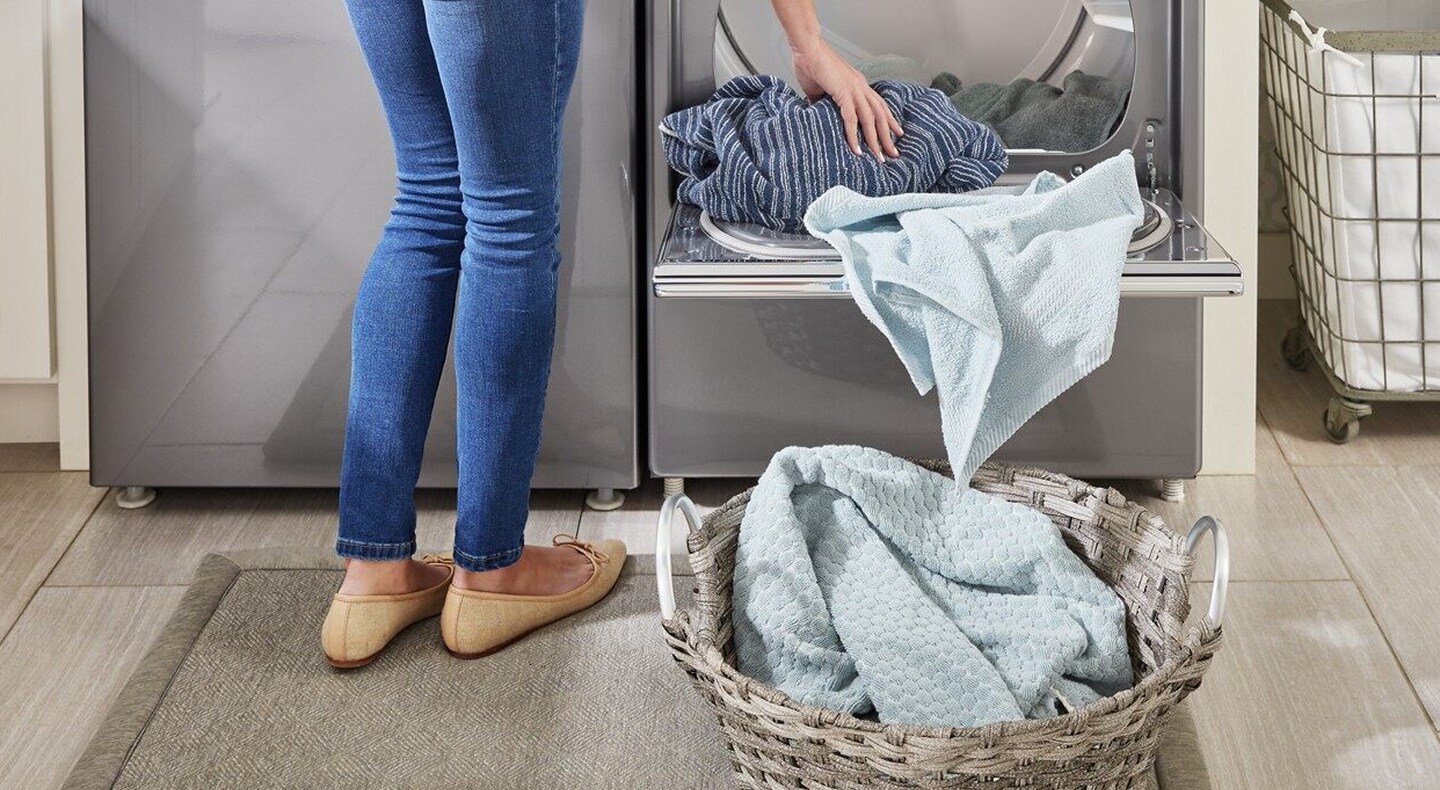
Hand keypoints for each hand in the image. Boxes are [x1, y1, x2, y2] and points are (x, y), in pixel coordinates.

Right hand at [791, 41, 902, 160]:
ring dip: (876, 140)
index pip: (879, 105)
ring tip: (879, 157)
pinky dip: (854, 136)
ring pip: (870, 119)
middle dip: (888, 136)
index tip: (896, 134)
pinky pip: (851, 118)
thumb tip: (816, 115)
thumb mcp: (819, 89)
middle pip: (880, 115)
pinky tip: (857, 150)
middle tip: (894, 153)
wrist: (806, 48)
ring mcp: (854, 89)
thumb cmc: (811, 65)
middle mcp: (861, 87)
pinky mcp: (843, 93)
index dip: (889, 120)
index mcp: (858, 84)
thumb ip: (823, 103)